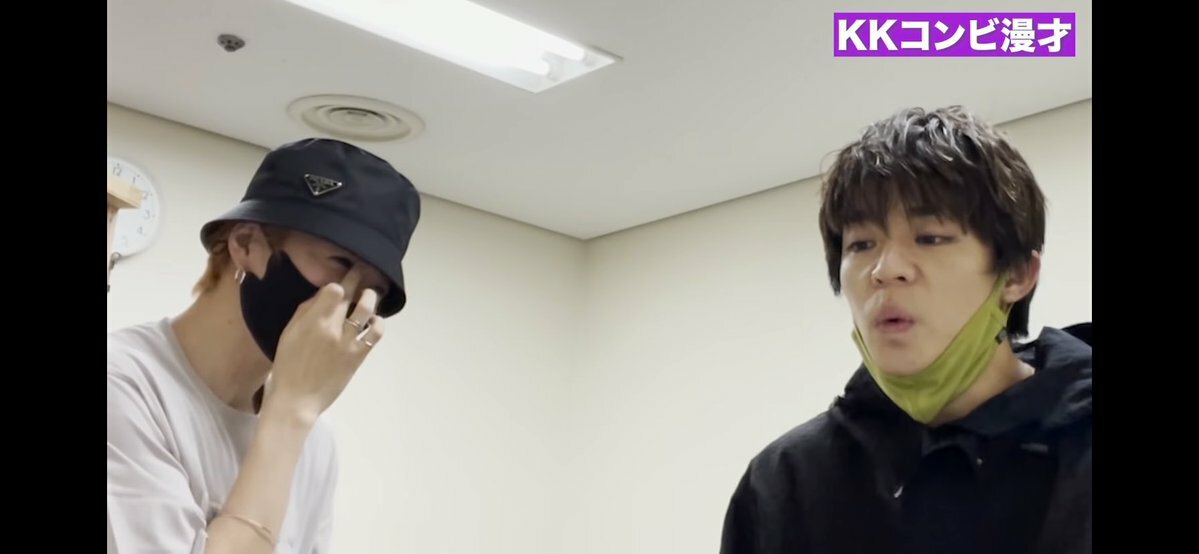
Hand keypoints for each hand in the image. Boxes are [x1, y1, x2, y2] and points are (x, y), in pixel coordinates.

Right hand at [264, 268, 385, 421]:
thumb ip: (305, 312)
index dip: (338, 284)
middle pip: (350, 295)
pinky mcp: (359, 355)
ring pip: (367, 309)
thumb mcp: (288, 334)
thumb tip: (323, 294)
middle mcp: (332, 328)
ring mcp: (348, 342)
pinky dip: (378, 322)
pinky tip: (374, 321)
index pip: (333, 289)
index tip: (340, 283)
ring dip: (370, 297)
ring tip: (369, 294)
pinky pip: (376, 332)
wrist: (296, 400)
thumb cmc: (287, 366)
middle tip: (362, 273)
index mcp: (311, 322)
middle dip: (357, 280)